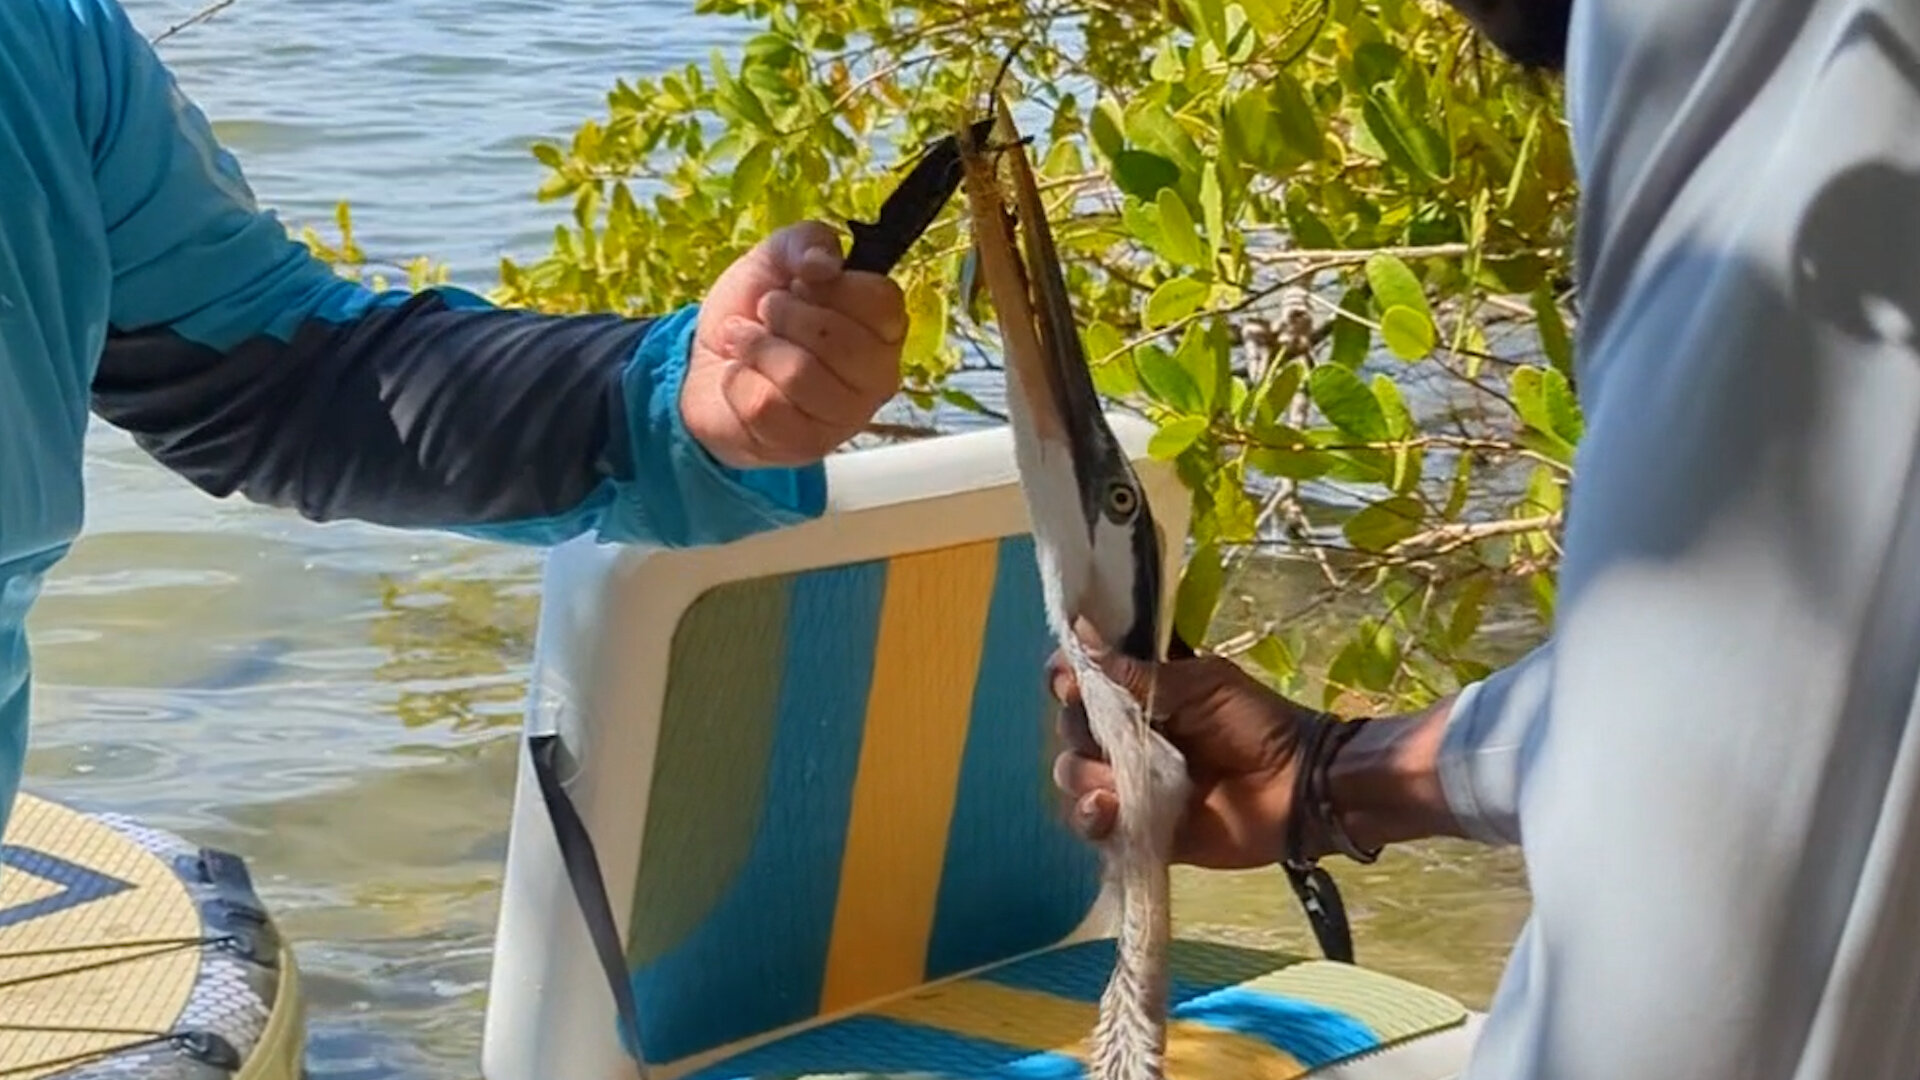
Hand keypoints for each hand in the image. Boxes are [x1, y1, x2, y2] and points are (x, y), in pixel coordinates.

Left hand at [683, 221, 907, 468]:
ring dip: (757, 347)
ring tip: (743, 340)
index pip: (882, 302)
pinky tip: (738, 376)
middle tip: (766, 311)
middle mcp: (877, 377)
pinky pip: (767, 406)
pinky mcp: (805, 445)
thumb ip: (805, 243)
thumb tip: (824, 264)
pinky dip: (739, 381)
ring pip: (802, 376)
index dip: (834, 287)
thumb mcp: (775, 260)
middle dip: (787, 316)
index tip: (803, 282)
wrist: (704, 365)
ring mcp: (844, 418)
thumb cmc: (755, 312)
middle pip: (843, 344)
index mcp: (883, 328)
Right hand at [1048, 628, 1321, 869]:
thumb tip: (1078, 631)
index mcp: (1138, 695)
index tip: (1071, 682)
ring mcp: (1127, 784)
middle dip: (1079, 728)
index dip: (1065, 679)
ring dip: (1086, 774)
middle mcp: (1125, 737)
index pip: (1079, 682)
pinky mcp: (1136, 828)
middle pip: (1068, 728)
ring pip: (1073, 774)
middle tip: (1114, 734)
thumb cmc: (1255, 724)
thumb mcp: (1201, 685)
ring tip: (1119, 781)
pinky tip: (1108, 809)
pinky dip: (1089, 817)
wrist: (1297, 788)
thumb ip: (1138, 673)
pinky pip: (1091, 824)